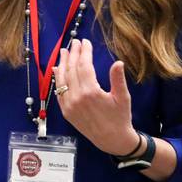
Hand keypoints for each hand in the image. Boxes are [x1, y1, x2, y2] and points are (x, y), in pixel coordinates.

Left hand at [53, 39, 137, 155]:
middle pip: (72, 70)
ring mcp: (69, 105)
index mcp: (91, 92)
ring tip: (64, 51)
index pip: (84, 66)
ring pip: (62, 79)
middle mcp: (77, 98)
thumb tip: (118, 62)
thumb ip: (118, 79)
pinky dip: (57, 79)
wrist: (112, 140)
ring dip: (62, 63)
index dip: (84, 52)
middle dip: (73, 54)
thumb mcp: (123, 98)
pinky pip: (58, 91)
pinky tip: (58, 69)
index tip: (85, 42)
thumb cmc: (120, 117)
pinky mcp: (65, 111)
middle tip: (75, 42)